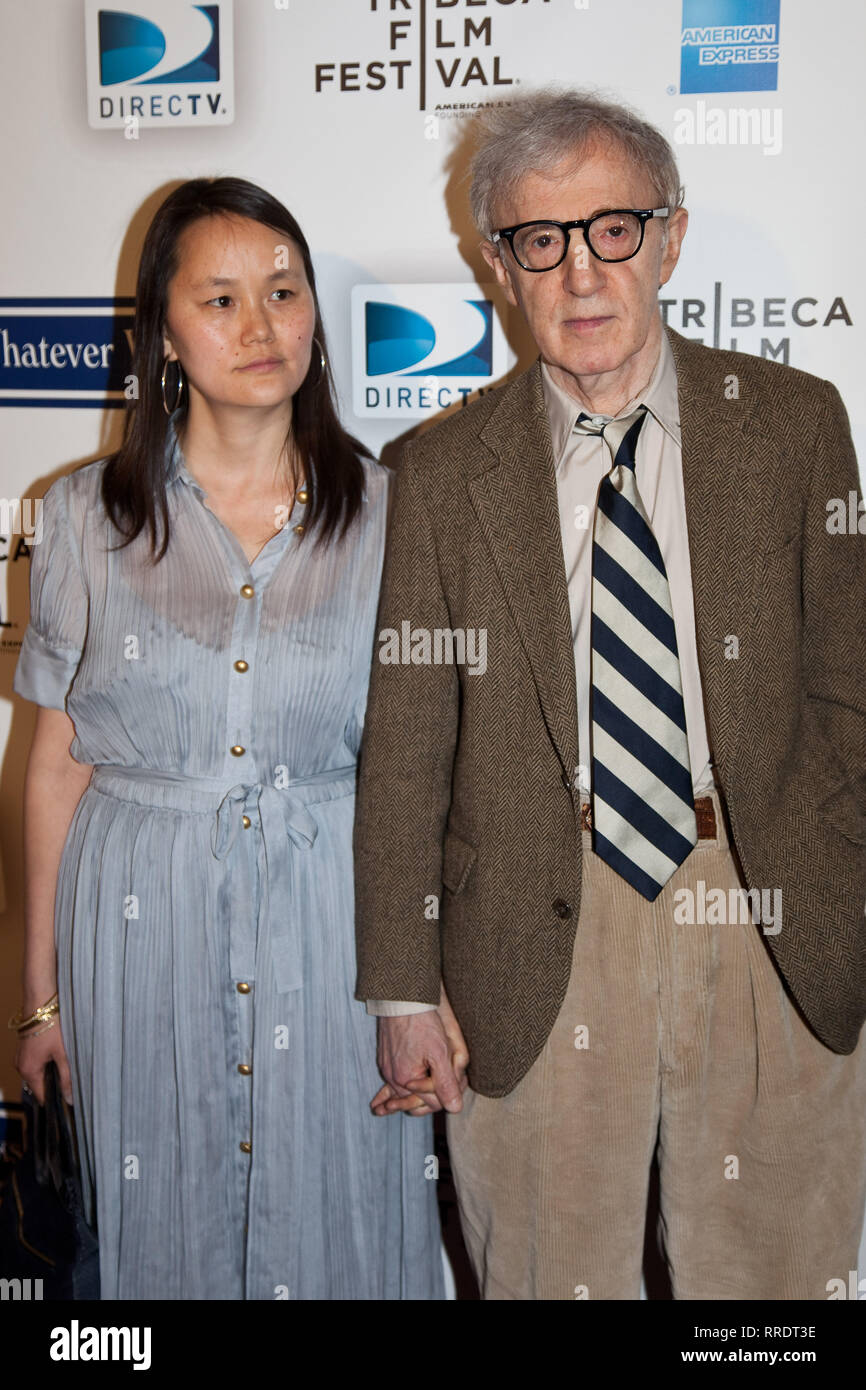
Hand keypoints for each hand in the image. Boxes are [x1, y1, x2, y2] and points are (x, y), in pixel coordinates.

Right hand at [15, 1019, 72, 1105]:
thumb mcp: (63, 1053)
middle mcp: (21, 1066)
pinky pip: (36, 1062)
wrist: (41, 1002)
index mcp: (28, 1071)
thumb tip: (69, 1098)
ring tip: (68, 1062)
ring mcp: (21, 1057)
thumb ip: (67, 1077)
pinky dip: (48, 1061)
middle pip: (40, 1084)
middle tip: (73, 1078)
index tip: (70, 1098)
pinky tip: (60, 1053)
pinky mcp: (25, 1048)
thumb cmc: (52, 1026)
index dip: (55, 1099)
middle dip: (56, 1083)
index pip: (41, 1096)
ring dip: (53, 1071)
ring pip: (39, 1072)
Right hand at [371, 984, 469, 1116]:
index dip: (446, 1097)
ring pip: (402, 1092)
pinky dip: (387, 1095)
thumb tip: (455, 1108)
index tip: (457, 1086)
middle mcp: (393, 1078)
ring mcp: (387, 1069)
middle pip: (414, 1100)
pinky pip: (389, 1083)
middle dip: (428, 1099)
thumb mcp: (439, 1053)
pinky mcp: (385, 1060)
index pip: (431, 1102)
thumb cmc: (422, 1023)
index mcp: (406, 1080)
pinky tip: (378, 1106)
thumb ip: (446, 1083)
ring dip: (408, 1100)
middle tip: (437, 1102)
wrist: (401, 999)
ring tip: (403, 1111)